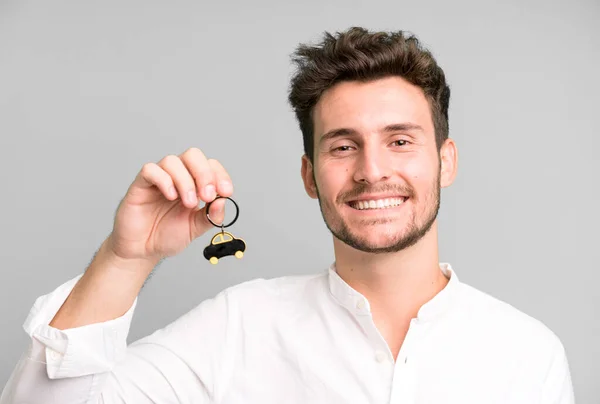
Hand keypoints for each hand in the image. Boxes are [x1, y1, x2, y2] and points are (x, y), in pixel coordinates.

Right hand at [106, 147, 232, 265]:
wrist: (142, 250)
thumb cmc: (166, 236)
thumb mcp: (196, 228)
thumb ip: (211, 216)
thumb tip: (224, 201)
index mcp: (194, 184)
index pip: (210, 165)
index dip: (220, 175)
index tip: (226, 192)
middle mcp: (177, 177)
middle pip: (193, 155)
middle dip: (205, 174)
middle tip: (207, 196)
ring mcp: (159, 179)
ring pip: (172, 161)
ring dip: (185, 181)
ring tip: (188, 203)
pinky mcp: (141, 185)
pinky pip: (150, 170)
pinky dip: (164, 180)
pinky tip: (171, 196)